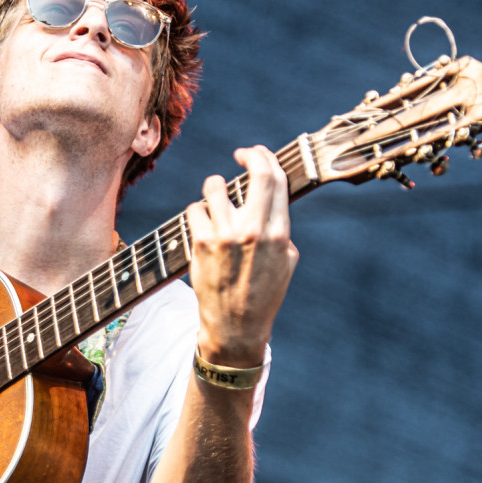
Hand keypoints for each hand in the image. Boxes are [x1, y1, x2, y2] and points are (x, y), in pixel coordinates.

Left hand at [185, 145, 298, 368]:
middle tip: (240, 154)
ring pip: (215, 186)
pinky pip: (195, 209)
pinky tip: (202, 225)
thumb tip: (270, 201)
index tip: (259, 154)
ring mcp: (226, 236)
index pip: (277, 180)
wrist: (235, 328)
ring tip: (215, 199)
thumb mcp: (286, 262)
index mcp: (279, 234)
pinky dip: (197, 212)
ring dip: (214, 187)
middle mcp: (254, 231)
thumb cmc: (262, 294)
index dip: (267, 158)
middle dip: (249, 155)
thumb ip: (281, 229)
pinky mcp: (201, 243)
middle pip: (256, 173)